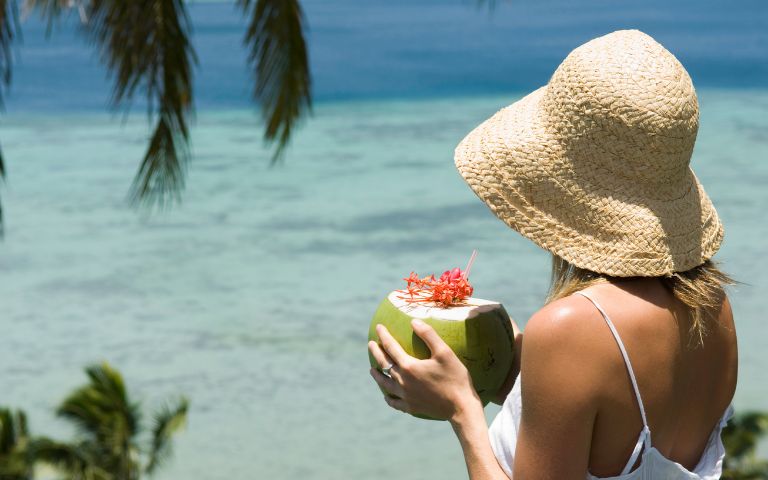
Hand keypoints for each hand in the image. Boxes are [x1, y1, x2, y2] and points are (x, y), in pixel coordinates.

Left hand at [367, 319, 481, 420]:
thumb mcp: (445, 352)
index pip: (391, 346)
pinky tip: (386, 394)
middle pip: (383, 363)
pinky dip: (388, 396)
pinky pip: (393, 401)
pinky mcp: (410, 407)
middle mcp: (403, 381)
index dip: (383, 335)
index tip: (378, 327)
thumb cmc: (455, 378)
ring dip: (377, 374)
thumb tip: (414, 321)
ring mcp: (405, 396)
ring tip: (372, 369)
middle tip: (370, 344)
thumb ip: (428, 335)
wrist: (461, 408)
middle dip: (376, 352)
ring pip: (385, 383)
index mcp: (409, 366)